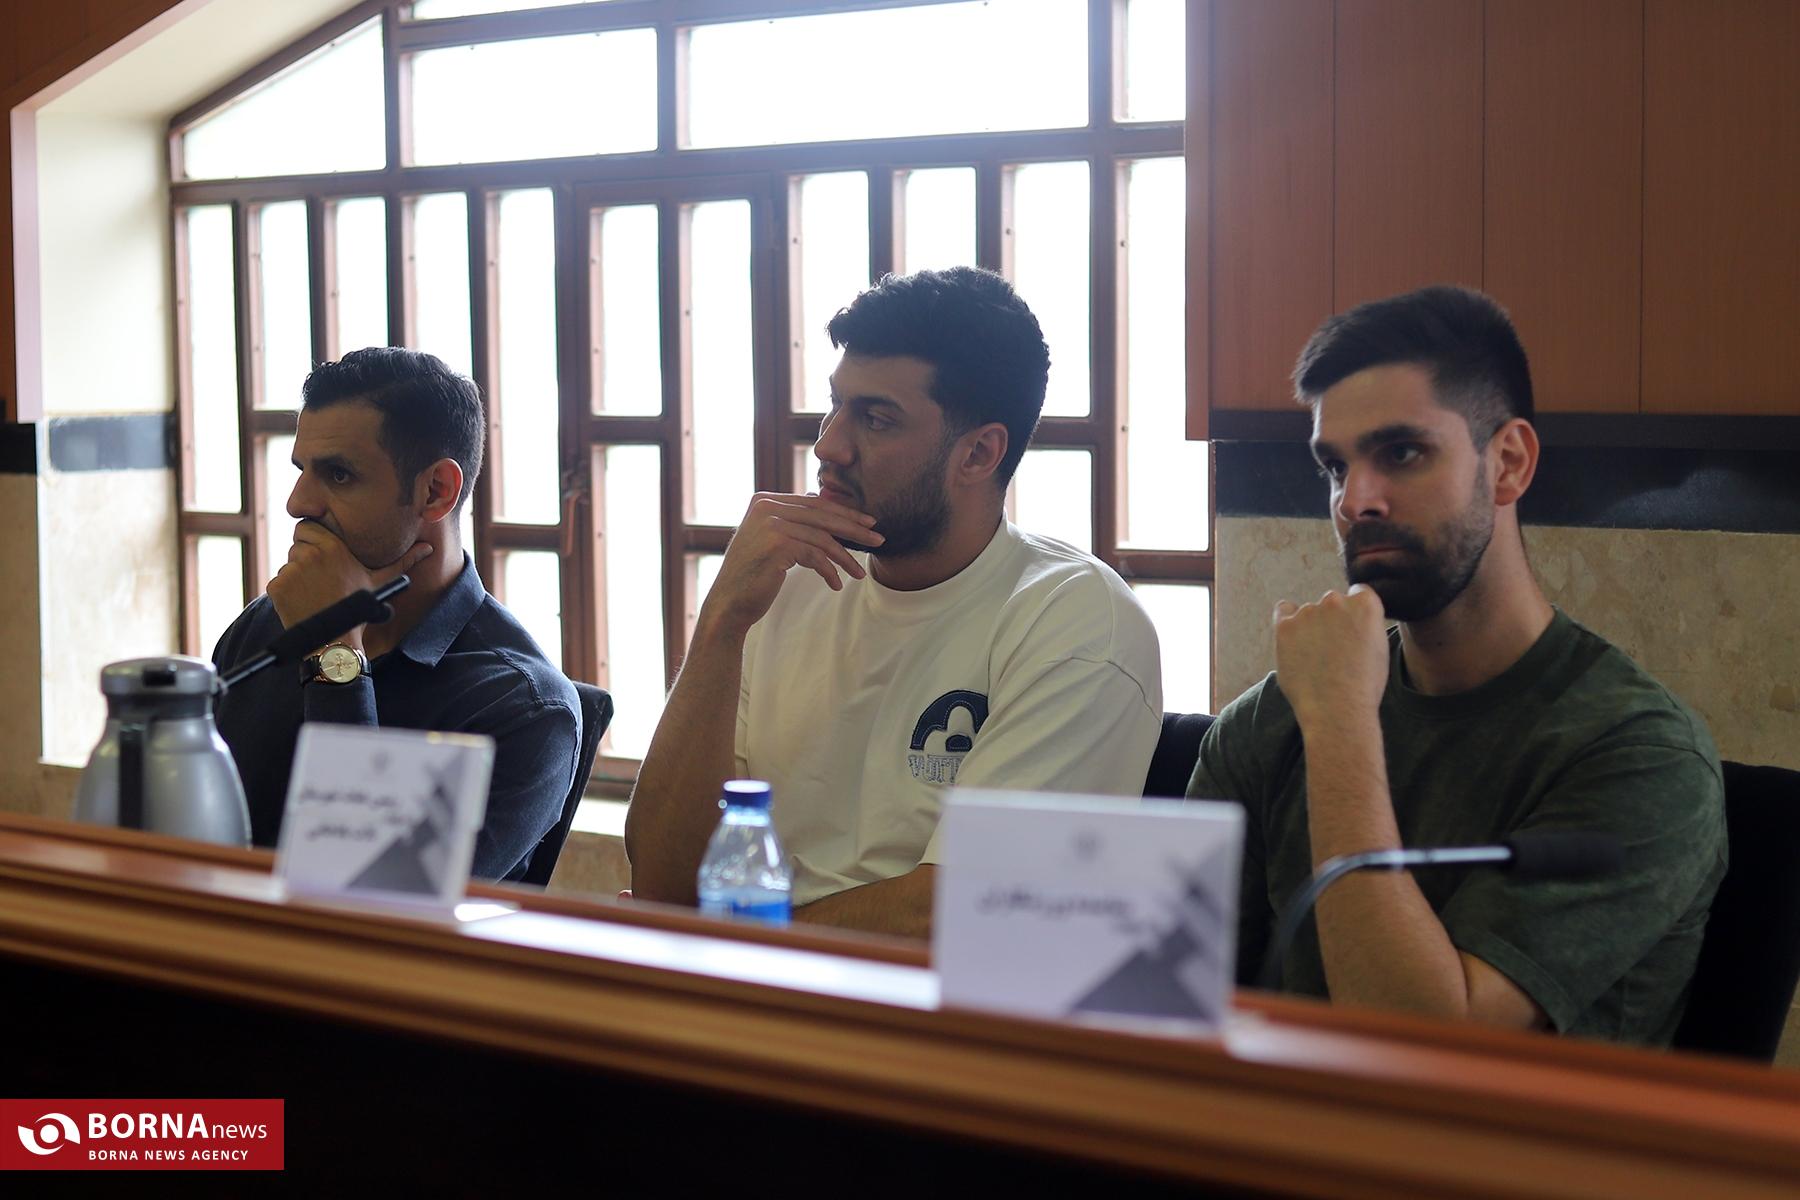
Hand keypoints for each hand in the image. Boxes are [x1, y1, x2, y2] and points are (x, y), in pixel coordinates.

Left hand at [267, 521, 433, 643]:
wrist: (335, 641)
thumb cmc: (360, 609)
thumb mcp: (382, 583)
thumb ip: (403, 562)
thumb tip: (428, 548)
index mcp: (332, 547)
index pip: (306, 526)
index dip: (311, 537)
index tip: (320, 553)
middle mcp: (308, 554)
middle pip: (296, 544)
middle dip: (304, 557)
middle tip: (318, 578)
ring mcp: (290, 571)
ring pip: (288, 564)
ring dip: (296, 575)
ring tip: (313, 593)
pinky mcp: (277, 587)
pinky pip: (278, 581)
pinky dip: (286, 591)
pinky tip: (303, 602)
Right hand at [698, 493, 882, 639]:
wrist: (728, 603)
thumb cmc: (752, 575)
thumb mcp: (770, 539)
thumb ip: (790, 518)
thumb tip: (819, 497)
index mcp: (763, 500)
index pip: (814, 503)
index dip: (844, 513)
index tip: (868, 523)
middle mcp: (765, 507)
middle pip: (822, 516)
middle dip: (854, 529)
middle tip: (878, 539)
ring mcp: (770, 524)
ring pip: (822, 538)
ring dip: (845, 557)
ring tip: (860, 572)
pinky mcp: (777, 544)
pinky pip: (816, 556)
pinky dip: (829, 572)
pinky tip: (836, 585)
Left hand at [1273, 583, 1389, 732]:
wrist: (1337, 709)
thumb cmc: (1363, 686)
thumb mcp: (1379, 648)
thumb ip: (1365, 625)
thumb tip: (1354, 620)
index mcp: (1365, 604)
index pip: (1359, 593)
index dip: (1355, 615)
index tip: (1352, 632)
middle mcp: (1336, 601)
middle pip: (1332, 603)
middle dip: (1333, 621)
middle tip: (1333, 650)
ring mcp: (1308, 612)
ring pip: (1308, 612)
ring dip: (1310, 627)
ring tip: (1315, 659)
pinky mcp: (1285, 626)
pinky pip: (1283, 611)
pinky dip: (1287, 622)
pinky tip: (1293, 641)